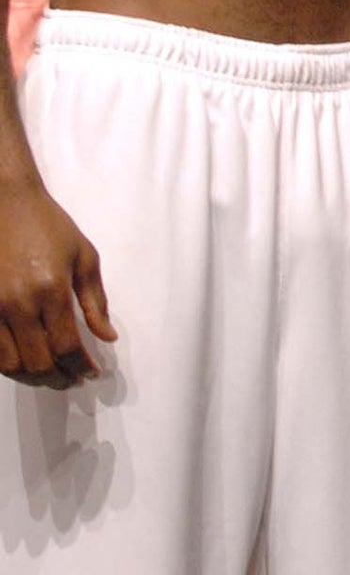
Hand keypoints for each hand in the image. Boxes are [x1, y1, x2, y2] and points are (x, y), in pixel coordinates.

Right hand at [0, 180, 114, 389]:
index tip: (91, 373)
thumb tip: (106, 338)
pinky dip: (7, 365)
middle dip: (58, 377)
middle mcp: (18, 305)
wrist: (5, 204)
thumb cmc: (49, 226)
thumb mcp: (84, 257)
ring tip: (50, 375)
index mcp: (51, 290)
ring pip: (9, 364)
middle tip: (72, 379)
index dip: (81, 367)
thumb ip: (95, 301)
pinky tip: (23, 362)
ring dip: (31, 377)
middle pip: (38, 362)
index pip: (67, 346)